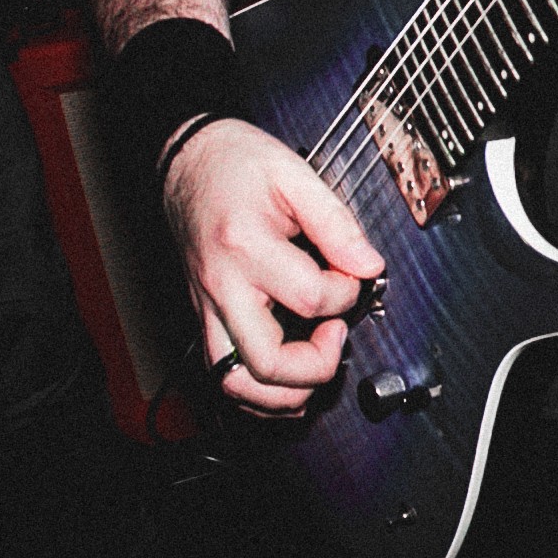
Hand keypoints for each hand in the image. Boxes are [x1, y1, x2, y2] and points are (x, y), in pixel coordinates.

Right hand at [169, 121, 382, 417]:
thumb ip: (337, 223)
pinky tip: (289, 383)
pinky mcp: (204, 316)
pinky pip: (224, 374)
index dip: (347, 293)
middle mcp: (222, 286)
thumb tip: (369, 266)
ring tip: (317, 366)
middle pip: (267, 362)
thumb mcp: (295, 176)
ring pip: (237, 384)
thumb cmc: (238, 166)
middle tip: (338, 334)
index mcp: (246, 248)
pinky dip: (258, 393)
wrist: (189, 163)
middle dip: (316, 365)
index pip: (310, 298)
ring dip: (284, 394)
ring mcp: (208, 307)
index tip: (354, 274)